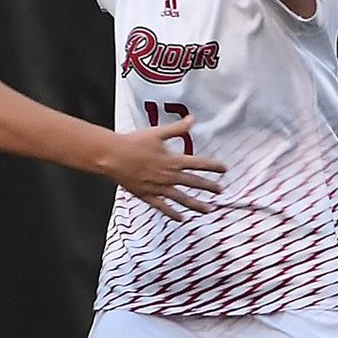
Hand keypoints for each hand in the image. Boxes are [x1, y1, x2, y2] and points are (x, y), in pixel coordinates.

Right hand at [102, 115, 225, 220]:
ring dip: (196, 204)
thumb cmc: (134, 142)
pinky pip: (162, 207)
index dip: (213, 166)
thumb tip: (192, 119)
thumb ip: (177, 128)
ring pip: (181, 199)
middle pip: (193, 182)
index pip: (198, 164)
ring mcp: (158, 188)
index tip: (224, 169)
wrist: (112, 155)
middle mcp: (168, 176)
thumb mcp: (157, 132)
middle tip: (220, 190)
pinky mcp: (147, 195)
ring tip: (208, 210)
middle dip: (209, 186)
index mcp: (172, 160)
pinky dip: (172, 213)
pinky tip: (181, 218)